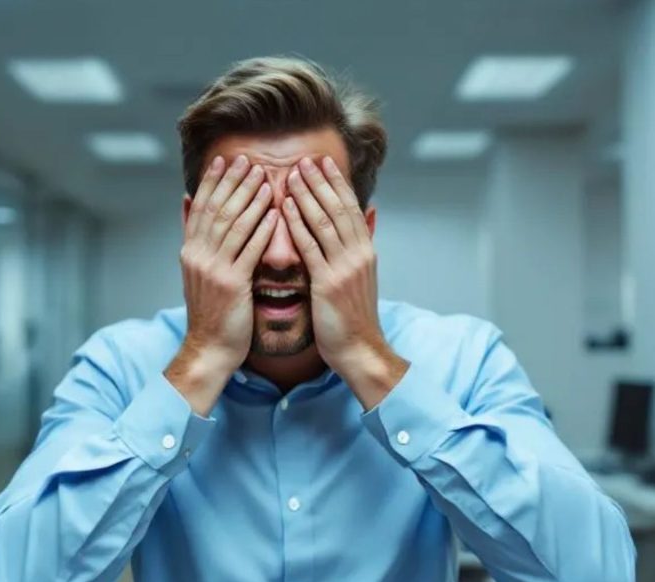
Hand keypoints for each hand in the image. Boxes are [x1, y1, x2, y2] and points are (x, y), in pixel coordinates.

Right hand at [168, 154, 278, 414]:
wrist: (210, 349)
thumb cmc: (211, 313)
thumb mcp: (197, 272)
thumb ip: (196, 239)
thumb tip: (189, 205)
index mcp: (190, 251)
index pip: (202, 208)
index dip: (213, 182)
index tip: (224, 160)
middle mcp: (198, 256)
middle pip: (217, 210)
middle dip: (233, 182)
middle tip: (248, 158)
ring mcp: (214, 270)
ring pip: (233, 226)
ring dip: (250, 198)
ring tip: (265, 177)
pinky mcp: (232, 285)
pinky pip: (250, 251)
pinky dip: (262, 229)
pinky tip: (275, 213)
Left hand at [281, 156, 407, 408]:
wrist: (360, 349)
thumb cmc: (354, 318)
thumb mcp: (363, 277)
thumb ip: (361, 246)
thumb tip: (369, 215)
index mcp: (365, 252)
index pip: (350, 208)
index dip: (336, 183)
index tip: (323, 162)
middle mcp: (358, 255)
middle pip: (338, 208)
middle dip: (320, 181)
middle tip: (304, 158)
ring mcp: (344, 268)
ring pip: (325, 222)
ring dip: (307, 195)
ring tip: (291, 174)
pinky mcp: (328, 284)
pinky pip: (311, 248)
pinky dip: (298, 225)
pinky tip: (285, 208)